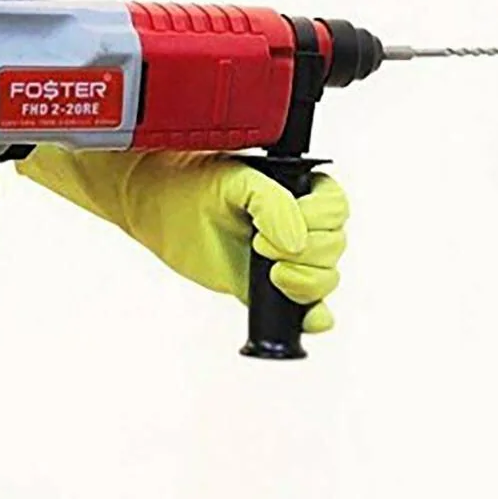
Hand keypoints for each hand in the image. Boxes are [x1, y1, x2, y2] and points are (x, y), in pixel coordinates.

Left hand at [16, 148, 348, 331]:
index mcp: (301, 190)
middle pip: (333, 247)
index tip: (272, 228)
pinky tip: (307, 316)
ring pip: (326, 278)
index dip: (314, 222)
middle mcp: (301, 224)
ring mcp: (289, 259)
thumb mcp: (237, 182)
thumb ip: (273, 204)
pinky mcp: (272, 289)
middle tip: (259, 246)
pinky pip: (309, 308)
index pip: (335, 209)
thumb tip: (296, 242)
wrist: (161, 208)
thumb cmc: (195, 185)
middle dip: (303, 254)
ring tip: (268, 273)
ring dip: (304, 283)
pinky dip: (314, 315)